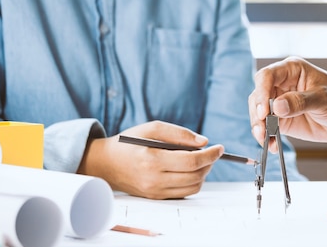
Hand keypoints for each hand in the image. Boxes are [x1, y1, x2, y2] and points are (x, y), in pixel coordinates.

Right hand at [77, 120, 223, 198]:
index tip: (220, 148)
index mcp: (153, 159)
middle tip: (211, 152)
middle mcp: (154, 179)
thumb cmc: (129, 142)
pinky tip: (190, 170)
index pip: (192, 161)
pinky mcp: (156, 197)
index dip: (210, 154)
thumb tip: (203, 142)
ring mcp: (155, 191)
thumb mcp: (152, 128)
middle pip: (195, 175)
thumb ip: (179, 134)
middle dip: (209, 163)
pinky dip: (193, 182)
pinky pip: (183, 193)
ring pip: (193, 187)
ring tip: (201, 160)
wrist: (106, 163)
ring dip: (203, 173)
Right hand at [249, 57, 326, 151]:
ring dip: (259, 126)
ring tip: (265, 139)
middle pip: (258, 95)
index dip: (261, 92)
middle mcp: (283, 84)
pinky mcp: (283, 120)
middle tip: (262, 129)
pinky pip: (268, 127)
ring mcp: (281, 102)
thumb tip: (277, 106)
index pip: (267, 76)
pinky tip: (272, 145)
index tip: (264, 111)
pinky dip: (267, 137)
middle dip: (257, 112)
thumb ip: (300, 102)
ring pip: (259, 112)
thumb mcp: (324, 99)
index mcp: (292, 70)